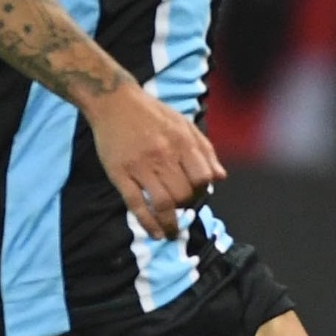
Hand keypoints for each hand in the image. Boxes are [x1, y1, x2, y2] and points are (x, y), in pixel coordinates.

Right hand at [83, 83, 223, 240]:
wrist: (115, 102)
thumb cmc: (153, 114)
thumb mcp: (185, 125)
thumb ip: (205, 150)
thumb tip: (220, 177)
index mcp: (182, 143)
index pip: (202, 177)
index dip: (203, 190)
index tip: (197, 194)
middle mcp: (163, 156)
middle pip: (184, 193)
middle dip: (187, 205)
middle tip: (182, 208)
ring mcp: (140, 166)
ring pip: (163, 202)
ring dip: (171, 222)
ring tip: (172, 231)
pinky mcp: (119, 174)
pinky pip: (136, 204)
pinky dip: (148, 222)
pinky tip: (156, 232)